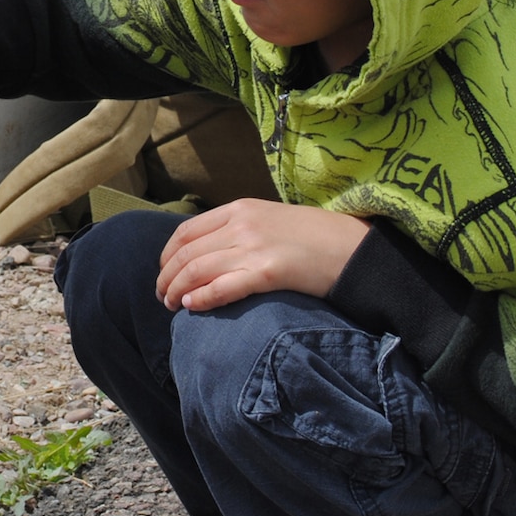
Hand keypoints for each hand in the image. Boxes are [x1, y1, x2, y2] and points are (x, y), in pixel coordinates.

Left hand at [155, 199, 370, 312]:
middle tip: (161, 297)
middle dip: (166, 277)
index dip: (167, 255)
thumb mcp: (270, 219)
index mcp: (239, 208)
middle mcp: (241, 224)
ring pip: (196, 270)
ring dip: (176, 290)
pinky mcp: (267, 272)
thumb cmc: (314, 236)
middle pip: (186, 253)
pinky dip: (201, 298)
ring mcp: (253, 247)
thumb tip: (209, 253)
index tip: (163, 272)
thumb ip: (239, 229)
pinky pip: (222, 287)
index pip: (186, 231)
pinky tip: (192, 307)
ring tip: (171, 306)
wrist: (353, 247)